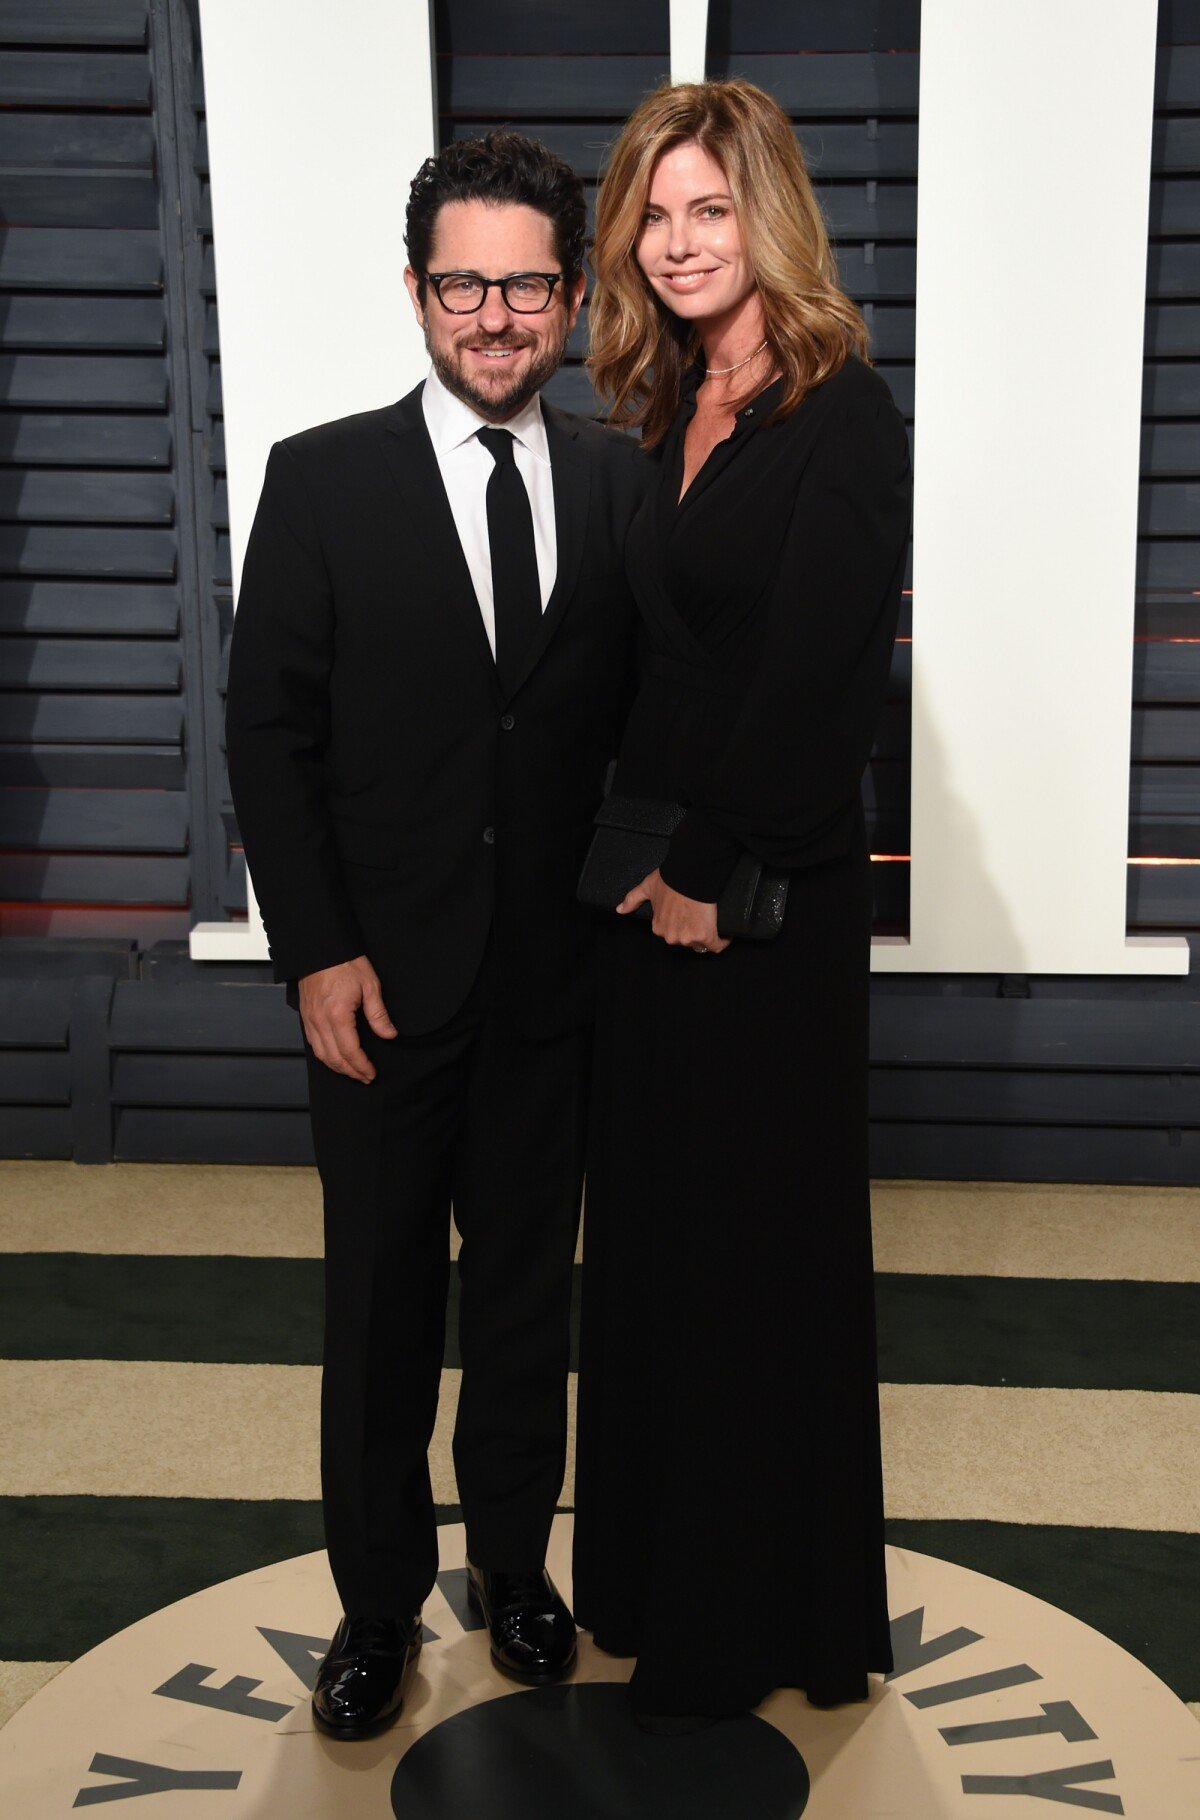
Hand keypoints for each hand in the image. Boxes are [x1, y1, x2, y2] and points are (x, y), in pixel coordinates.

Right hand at [298, 954, 396, 1081]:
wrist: (321, 948)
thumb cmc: (344, 962)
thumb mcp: (370, 986)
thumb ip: (379, 1015)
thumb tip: (389, 1034)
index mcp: (337, 1015)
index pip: (350, 1051)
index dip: (362, 1066)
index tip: (371, 1073)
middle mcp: (320, 1021)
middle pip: (334, 1058)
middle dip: (351, 1072)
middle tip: (365, 1077)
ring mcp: (310, 1019)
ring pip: (321, 1054)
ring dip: (337, 1067)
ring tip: (351, 1071)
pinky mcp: (306, 1016)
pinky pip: (313, 1043)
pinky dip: (324, 1056)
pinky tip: (334, 1057)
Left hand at [617, 868, 729, 952]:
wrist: (690, 873)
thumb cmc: (671, 879)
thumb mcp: (648, 887)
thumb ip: (633, 899)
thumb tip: (620, 909)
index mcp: (659, 927)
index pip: (673, 933)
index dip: (683, 926)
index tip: (690, 917)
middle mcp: (671, 936)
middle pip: (688, 940)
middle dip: (695, 931)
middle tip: (701, 915)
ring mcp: (688, 938)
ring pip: (702, 943)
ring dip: (708, 934)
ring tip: (712, 919)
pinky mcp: (706, 935)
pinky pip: (717, 945)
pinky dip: (723, 940)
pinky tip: (725, 933)